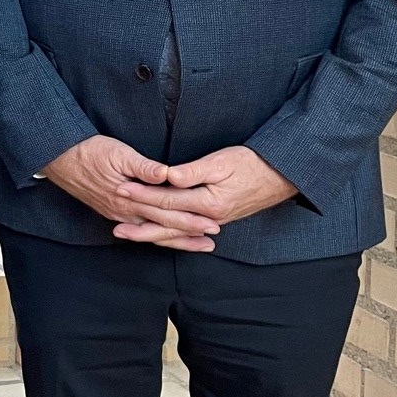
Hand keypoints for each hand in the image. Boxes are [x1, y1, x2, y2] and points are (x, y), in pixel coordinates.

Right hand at [42, 135, 221, 251]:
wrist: (60, 158)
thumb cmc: (89, 152)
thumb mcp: (118, 153)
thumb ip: (143, 166)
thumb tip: (166, 175)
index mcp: (129, 199)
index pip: (166, 213)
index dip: (190, 219)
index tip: (211, 223)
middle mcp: (125, 212)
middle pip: (163, 228)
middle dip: (189, 234)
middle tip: (213, 240)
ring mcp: (118, 215)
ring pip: (152, 233)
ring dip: (175, 239)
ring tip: (196, 244)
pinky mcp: (113, 212)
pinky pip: (140, 230)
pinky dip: (156, 235)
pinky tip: (163, 237)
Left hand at [111, 145, 295, 246]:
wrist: (283, 176)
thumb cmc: (253, 163)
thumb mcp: (223, 161)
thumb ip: (193, 172)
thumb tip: (169, 177)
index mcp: (208, 203)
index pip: (167, 201)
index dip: (142, 194)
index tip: (120, 188)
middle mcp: (209, 218)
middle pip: (167, 224)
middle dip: (138, 222)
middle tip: (113, 221)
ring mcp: (213, 221)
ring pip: (175, 232)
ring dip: (150, 233)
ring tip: (126, 233)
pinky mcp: (216, 219)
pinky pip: (186, 231)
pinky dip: (169, 234)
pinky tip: (157, 235)